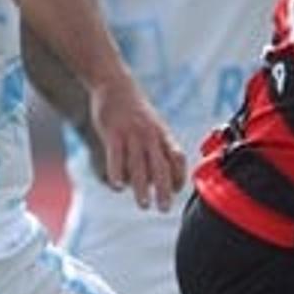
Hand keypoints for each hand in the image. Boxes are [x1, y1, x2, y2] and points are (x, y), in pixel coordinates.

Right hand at [88, 78, 186, 210]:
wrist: (114, 84)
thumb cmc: (133, 109)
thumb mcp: (152, 125)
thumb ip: (156, 147)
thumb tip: (157, 177)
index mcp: (162, 134)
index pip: (177, 158)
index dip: (180, 176)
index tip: (177, 191)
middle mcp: (150, 135)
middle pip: (161, 165)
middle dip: (164, 189)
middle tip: (164, 209)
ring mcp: (132, 134)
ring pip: (139, 165)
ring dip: (142, 187)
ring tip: (144, 205)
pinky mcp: (113, 133)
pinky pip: (116, 157)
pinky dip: (118, 173)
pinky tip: (118, 187)